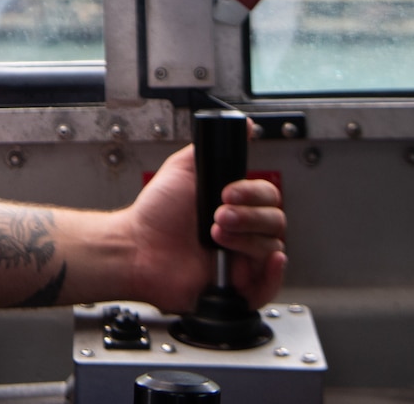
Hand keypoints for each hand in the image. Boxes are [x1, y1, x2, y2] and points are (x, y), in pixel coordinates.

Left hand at [118, 144, 286, 310]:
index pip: (267, 196)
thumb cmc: (155, 214)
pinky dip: (274, 275)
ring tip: (215, 235)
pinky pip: (270, 286)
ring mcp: (240, 260)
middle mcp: (242, 232)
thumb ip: (211, 148)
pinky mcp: (237, 287)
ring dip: (247, 239)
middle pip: (275, 221)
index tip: (228, 192)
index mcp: (235, 207)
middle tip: (219, 215)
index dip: (253, 193)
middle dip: (249, 216)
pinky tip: (267, 261)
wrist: (137, 247)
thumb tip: (243, 126)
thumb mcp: (184, 169)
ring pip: (272, 248)